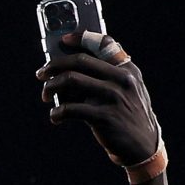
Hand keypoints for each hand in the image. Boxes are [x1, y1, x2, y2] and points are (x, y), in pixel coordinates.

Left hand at [37, 29, 163, 167]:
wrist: (143, 146)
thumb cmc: (127, 116)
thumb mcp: (127, 91)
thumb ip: (106, 78)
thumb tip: (67, 72)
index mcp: (127, 69)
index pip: (104, 43)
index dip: (82, 38)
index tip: (63, 40)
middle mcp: (121, 78)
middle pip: (80, 60)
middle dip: (55, 65)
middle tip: (41, 74)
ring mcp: (113, 97)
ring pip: (71, 79)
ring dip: (51, 86)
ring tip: (45, 95)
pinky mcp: (104, 117)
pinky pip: (70, 109)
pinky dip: (57, 112)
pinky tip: (55, 117)